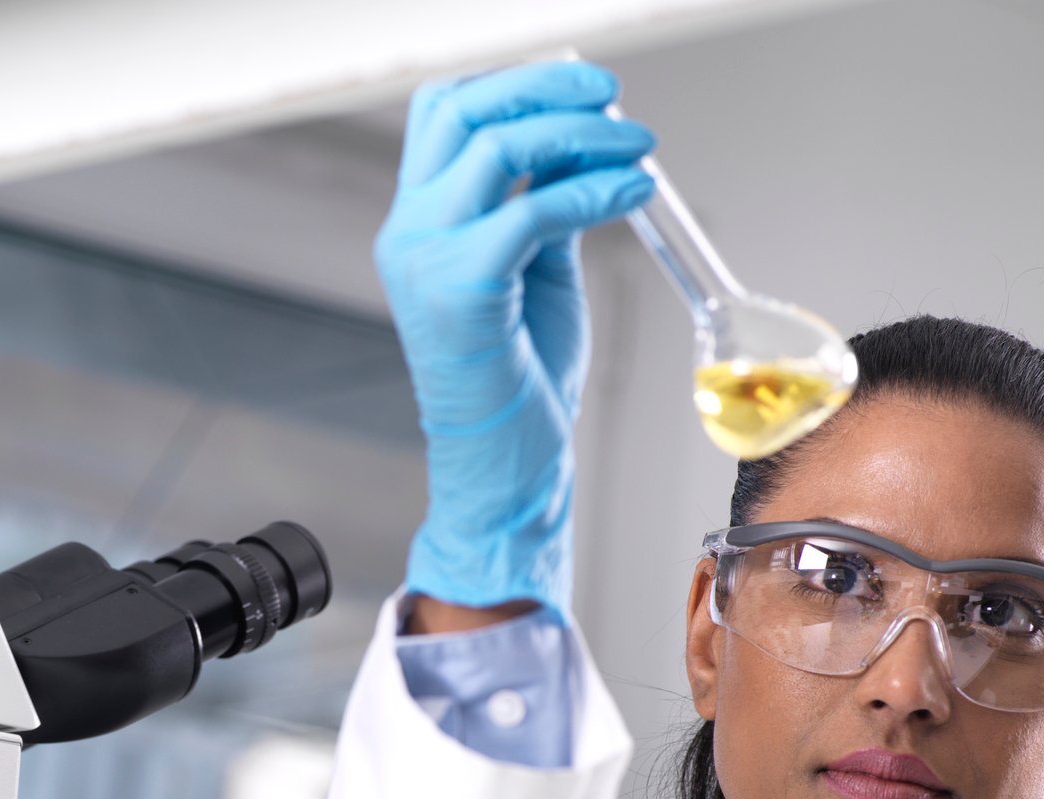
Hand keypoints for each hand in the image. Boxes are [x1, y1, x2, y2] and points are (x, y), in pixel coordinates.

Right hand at [376, 62, 654, 615]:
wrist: (502, 469)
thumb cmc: (519, 384)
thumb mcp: (535, 273)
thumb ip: (543, 208)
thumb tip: (584, 149)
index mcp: (417, 225)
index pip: (445, 112)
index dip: (515, 84)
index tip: (583, 90)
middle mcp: (408, 234)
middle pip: (463, 110)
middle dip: (546, 88)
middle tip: (610, 98)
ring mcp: (425, 262)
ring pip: (496, 147)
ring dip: (579, 134)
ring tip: (635, 148)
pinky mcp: (462, 292)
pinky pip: (532, 212)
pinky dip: (593, 192)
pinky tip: (632, 194)